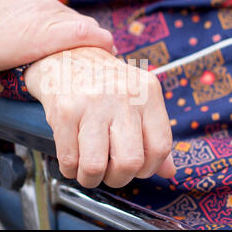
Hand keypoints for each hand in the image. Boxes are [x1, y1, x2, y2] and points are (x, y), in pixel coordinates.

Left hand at [0, 0, 114, 73]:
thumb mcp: (22, 65)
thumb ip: (53, 52)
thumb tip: (70, 52)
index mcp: (51, 30)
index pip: (94, 32)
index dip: (104, 45)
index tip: (106, 56)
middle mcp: (49, 9)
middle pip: (82, 22)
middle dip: (88, 38)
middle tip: (83, 55)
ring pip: (65, 13)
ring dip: (68, 27)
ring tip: (58, 44)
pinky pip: (47, 4)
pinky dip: (50, 17)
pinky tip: (37, 28)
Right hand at [24, 47, 175, 187]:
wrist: (63, 53)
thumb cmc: (102, 80)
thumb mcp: (136, 97)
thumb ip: (153, 134)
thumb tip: (168, 171)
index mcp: (147, 92)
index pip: (160, 147)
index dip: (148, 168)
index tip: (136, 169)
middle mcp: (123, 96)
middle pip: (130, 162)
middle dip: (118, 178)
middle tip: (110, 172)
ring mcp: (93, 103)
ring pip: (96, 166)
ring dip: (90, 178)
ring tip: (88, 169)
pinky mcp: (65, 110)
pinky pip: (69, 159)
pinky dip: (70, 169)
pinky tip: (72, 158)